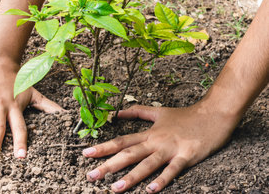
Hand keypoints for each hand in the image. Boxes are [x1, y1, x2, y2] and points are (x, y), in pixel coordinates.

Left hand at [82, 103, 238, 192]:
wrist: (213, 114)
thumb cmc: (185, 115)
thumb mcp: (158, 112)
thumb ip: (137, 112)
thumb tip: (117, 112)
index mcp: (148, 133)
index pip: (121, 141)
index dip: (103, 147)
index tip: (85, 153)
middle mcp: (156, 141)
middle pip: (128, 154)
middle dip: (108, 165)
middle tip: (91, 176)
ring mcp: (170, 149)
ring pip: (147, 164)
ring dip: (130, 177)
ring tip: (115, 189)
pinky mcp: (186, 156)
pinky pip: (173, 170)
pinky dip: (162, 179)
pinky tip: (151, 190)